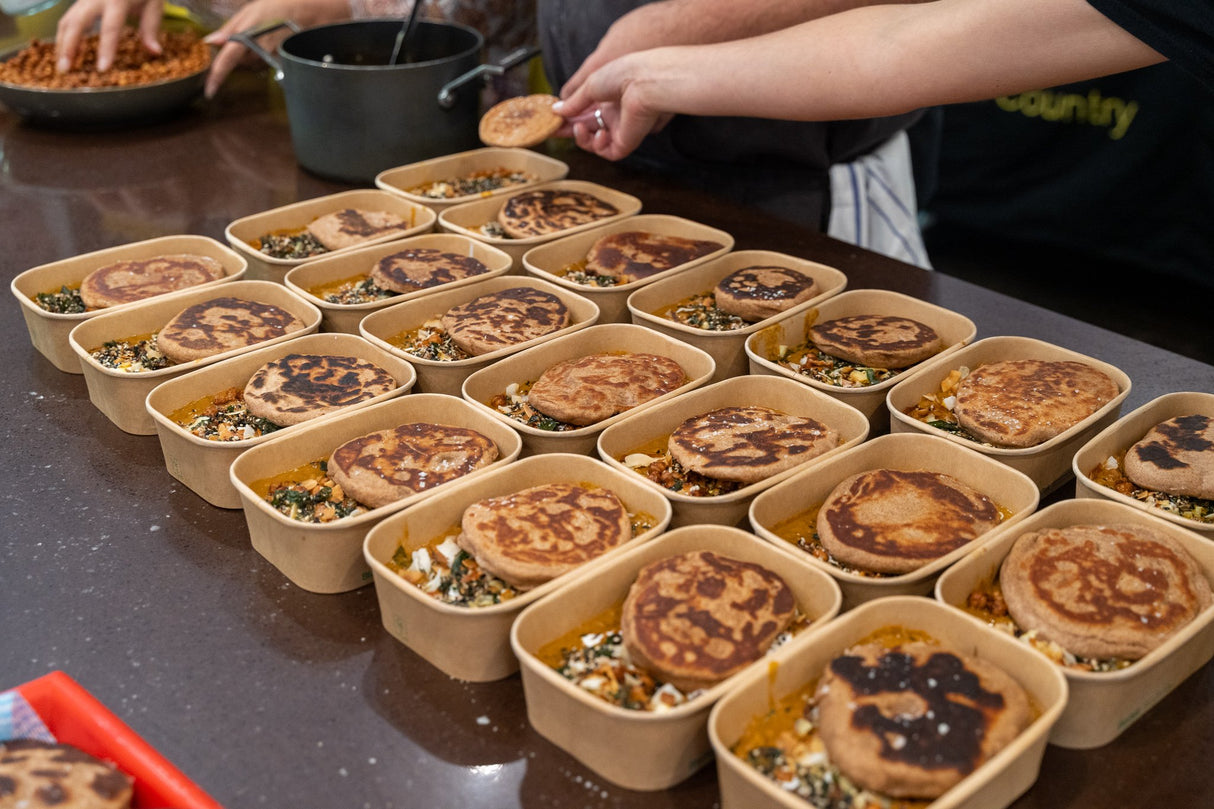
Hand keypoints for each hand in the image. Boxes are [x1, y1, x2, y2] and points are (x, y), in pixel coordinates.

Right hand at [55, 0, 162, 72]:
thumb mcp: (153, 4)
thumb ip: (151, 27)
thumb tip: (155, 52)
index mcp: (117, 0)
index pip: (110, 27)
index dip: (106, 48)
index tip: (102, 68)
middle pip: (77, 23)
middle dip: (69, 47)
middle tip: (66, 70)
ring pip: (67, 20)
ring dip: (62, 44)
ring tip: (63, 67)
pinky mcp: (80, 2)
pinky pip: (68, 19)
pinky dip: (65, 37)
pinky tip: (68, 54)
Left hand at [202, 0, 351, 97]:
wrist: (310, 12)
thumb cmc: (278, 8)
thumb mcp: (249, 12)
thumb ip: (229, 29)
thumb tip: (210, 42)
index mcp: (247, 36)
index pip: (227, 61)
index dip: (217, 77)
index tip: (209, 91)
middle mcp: (259, 52)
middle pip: (239, 64)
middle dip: (236, 55)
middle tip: (246, 36)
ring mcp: (271, 60)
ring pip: (252, 65)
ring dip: (251, 55)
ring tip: (261, 36)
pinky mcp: (280, 64)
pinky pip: (265, 65)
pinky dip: (263, 56)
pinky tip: (270, 42)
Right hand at [552, 53, 667, 161]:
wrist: (644, 80)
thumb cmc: (622, 74)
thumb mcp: (591, 85)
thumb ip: (574, 102)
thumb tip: (557, 110)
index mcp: (606, 98)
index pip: (582, 111)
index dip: (566, 116)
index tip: (551, 119)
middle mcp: (613, 114)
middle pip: (586, 128)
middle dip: (569, 130)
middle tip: (553, 130)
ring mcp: (620, 129)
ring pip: (594, 142)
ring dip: (582, 138)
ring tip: (578, 128)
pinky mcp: (626, 142)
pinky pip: (607, 151)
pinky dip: (598, 146)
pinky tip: (600, 134)